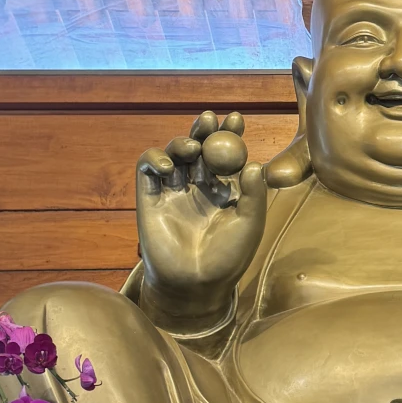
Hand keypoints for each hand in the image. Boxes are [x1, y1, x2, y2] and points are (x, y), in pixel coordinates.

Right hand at [136, 111, 266, 326]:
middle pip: (199, 147)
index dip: (230, 133)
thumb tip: (254, 163)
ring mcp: (173, 191)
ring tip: (193, 148)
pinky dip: (155, 159)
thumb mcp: (249, 224)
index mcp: (223, 189)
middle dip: (204, 130)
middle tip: (211, 120)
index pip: (226, 152)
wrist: (195, 284)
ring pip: (174, 154)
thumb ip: (253, 195)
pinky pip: (147, 169)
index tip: (236, 118)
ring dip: (182, 142)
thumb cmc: (227, 258)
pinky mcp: (149, 198)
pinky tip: (169, 166)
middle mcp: (198, 186)